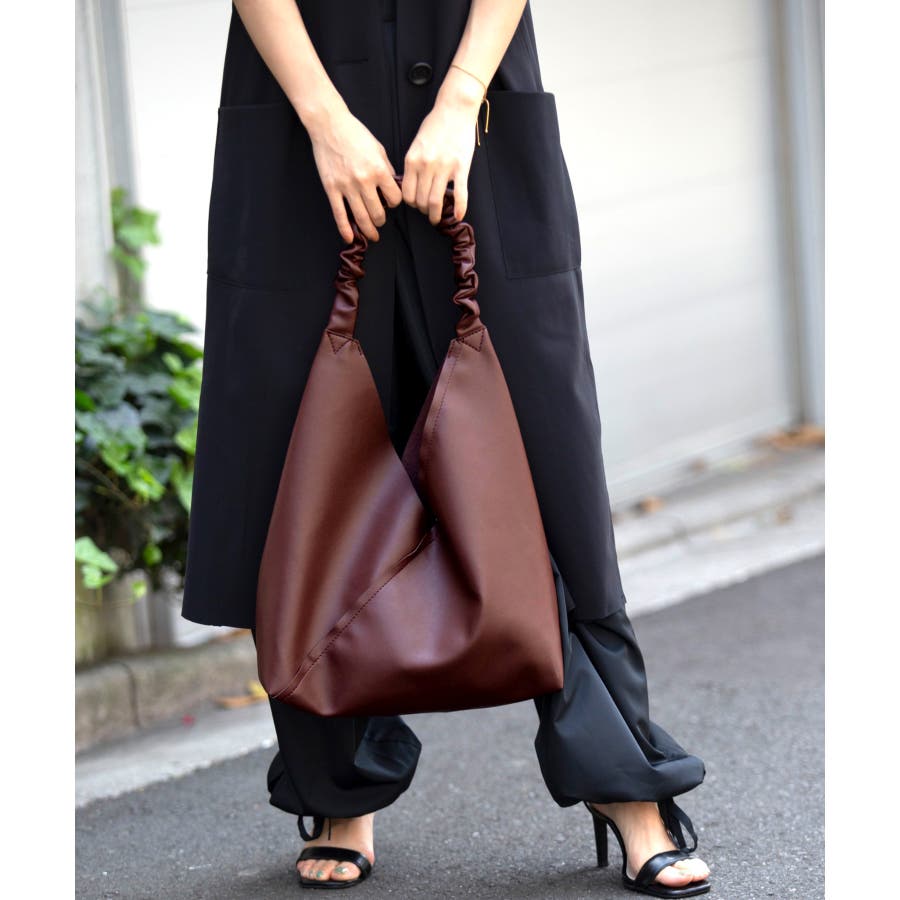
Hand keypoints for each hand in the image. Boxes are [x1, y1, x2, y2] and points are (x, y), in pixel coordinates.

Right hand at [307, 106, 402, 243]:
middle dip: (381, 221)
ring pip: (361, 217)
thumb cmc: (355, 134)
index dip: (395, 203)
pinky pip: (339, 214)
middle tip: (380, 221)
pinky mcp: (331, 189)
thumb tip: (392, 186)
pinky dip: (345, 229)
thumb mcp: (379, 149)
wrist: (330, 125)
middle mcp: (364, 181)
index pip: (394, 198)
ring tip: (372, 234)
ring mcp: (346, 187)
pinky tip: (350, 239)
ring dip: (368, 229)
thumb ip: (387, 170)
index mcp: (379, 171)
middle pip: (378, 213)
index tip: (391, 203)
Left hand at [401, 68, 484, 224]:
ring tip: (438, 218)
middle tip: (428, 212)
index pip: (407, 193)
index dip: (411, 204)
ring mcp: (444, 167)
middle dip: (424, 210)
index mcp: (413, 160)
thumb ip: (413, 163)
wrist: (455, 109)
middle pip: (421, 200)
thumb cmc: (435, 124)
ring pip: (436, 201)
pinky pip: (460, 194)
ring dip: (436, 214)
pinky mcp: (461, 167)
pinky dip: (459, 208)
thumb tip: (412, 184)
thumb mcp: (417, 143)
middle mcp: (426, 165)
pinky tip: (459, 216)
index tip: (416, 205)